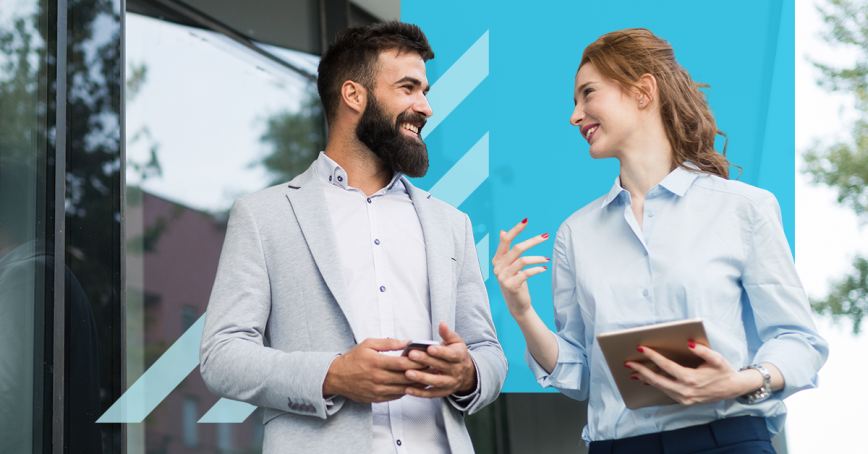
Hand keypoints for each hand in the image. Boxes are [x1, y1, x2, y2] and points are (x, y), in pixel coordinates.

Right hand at [323, 338, 426, 402]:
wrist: (337, 377)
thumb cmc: (353, 358)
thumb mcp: (368, 344)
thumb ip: (388, 343)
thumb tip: (407, 342)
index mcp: (377, 363)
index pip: (402, 363)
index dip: (417, 361)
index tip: (428, 358)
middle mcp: (378, 378)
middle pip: (406, 377)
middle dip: (421, 372)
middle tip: (433, 368)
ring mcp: (378, 390)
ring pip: (403, 389)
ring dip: (417, 384)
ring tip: (428, 377)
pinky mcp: (377, 398)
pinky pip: (397, 396)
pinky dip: (407, 391)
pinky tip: (414, 386)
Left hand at [403, 322, 476, 397]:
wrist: (466, 374)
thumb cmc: (456, 353)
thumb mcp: (455, 342)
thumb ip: (447, 333)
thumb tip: (442, 324)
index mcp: (459, 357)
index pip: (451, 355)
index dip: (441, 352)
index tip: (429, 348)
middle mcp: (456, 371)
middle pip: (441, 367)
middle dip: (426, 361)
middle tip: (411, 355)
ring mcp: (450, 383)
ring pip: (436, 382)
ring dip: (422, 378)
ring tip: (408, 373)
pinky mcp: (443, 392)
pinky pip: (431, 394)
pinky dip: (420, 393)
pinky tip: (408, 389)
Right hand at [491, 218, 549, 318]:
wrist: (517, 304)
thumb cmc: (516, 282)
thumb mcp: (510, 265)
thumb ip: (506, 250)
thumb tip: (503, 231)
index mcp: (497, 259)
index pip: (505, 240)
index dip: (515, 229)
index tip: (526, 220)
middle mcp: (498, 267)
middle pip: (517, 248)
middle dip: (533, 241)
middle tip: (546, 236)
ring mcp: (503, 277)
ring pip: (523, 260)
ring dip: (538, 258)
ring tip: (547, 259)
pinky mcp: (511, 285)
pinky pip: (526, 273)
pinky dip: (537, 269)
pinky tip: (544, 268)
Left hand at [626, 343, 763, 405]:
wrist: (733, 389)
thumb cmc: (723, 371)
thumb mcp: (716, 359)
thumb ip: (702, 351)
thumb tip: (688, 343)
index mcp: (691, 379)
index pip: (666, 366)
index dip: (652, 356)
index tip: (641, 349)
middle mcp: (685, 391)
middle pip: (657, 379)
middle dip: (641, 370)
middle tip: (629, 363)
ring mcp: (684, 398)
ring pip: (660, 387)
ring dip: (646, 379)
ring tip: (634, 371)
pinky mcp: (685, 402)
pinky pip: (666, 392)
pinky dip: (656, 385)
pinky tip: (647, 380)